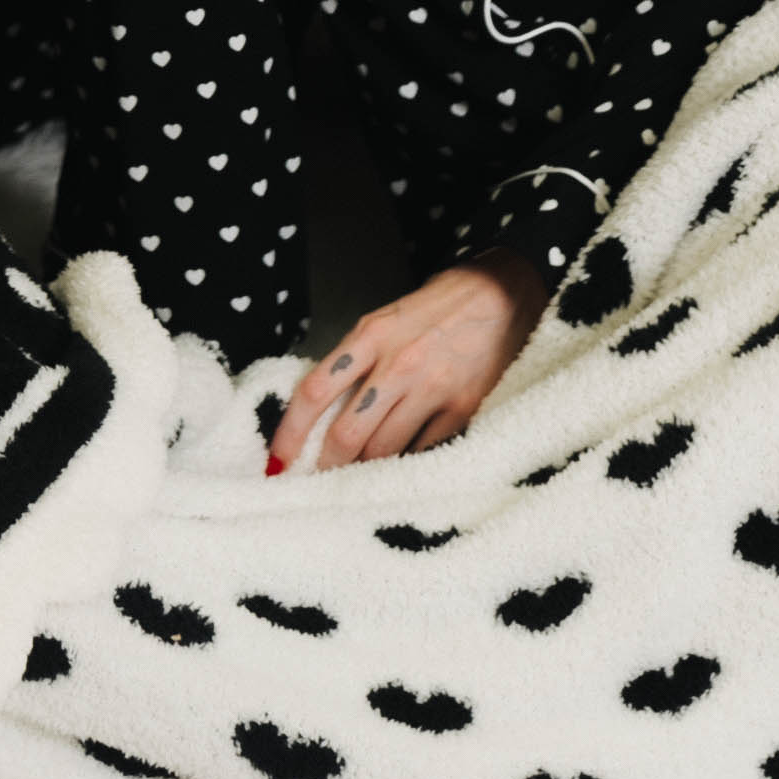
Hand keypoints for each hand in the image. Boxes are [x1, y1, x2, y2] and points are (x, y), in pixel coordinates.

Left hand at [269, 258, 548, 472]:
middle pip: (346, 434)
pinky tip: (400, 469)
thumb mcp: (386, 321)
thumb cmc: (437, 308)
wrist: (500, 294)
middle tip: (318, 484)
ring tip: (356, 482)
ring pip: (383, 450)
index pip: (315, 391)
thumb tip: (324, 411)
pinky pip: (422, 451)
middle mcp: (397, 364)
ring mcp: (431, 388)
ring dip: (365, 472)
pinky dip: (406, 463)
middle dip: (327, 467)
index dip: (290, 432)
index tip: (278, 460)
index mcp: (370, 337)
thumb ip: (357, 360)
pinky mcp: (462, 409)